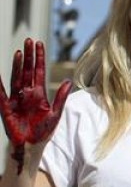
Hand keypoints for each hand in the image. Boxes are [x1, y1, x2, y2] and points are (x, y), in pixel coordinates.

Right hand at [0, 39, 70, 173]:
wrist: (31, 146)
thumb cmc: (43, 132)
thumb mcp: (55, 113)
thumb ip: (61, 97)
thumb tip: (68, 81)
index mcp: (39, 94)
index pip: (39, 71)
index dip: (39, 58)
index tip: (40, 44)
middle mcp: (27, 93)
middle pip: (27, 71)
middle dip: (29, 56)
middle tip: (29, 40)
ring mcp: (16, 99)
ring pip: (17, 78)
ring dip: (18, 65)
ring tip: (20, 52)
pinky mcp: (7, 108)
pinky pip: (2, 94)